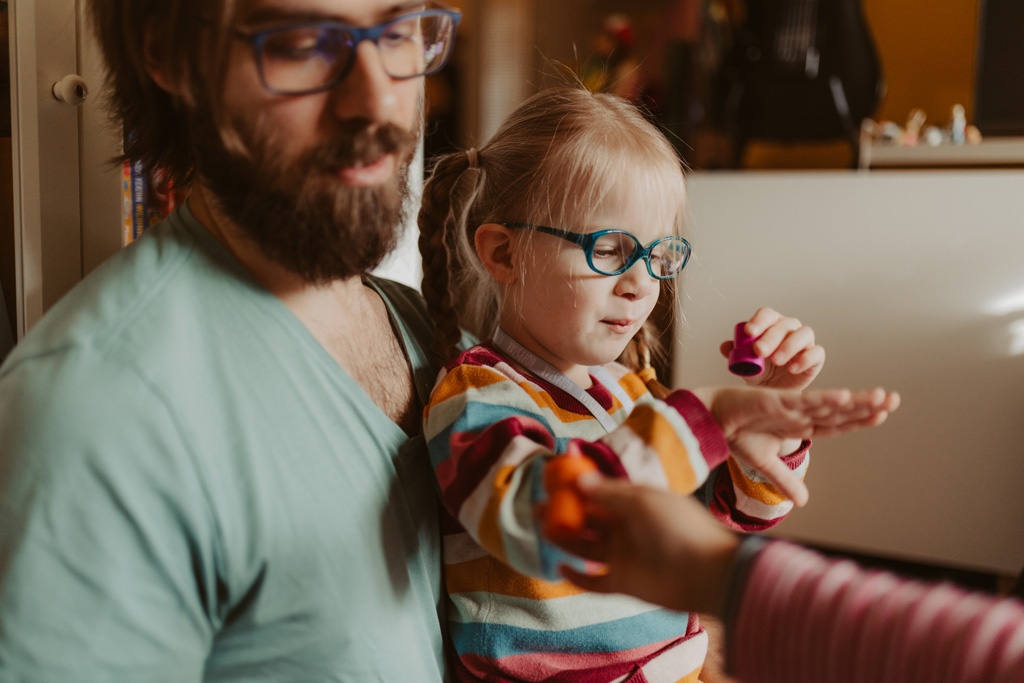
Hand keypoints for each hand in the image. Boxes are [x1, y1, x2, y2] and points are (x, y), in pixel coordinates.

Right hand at [552, 477, 738, 614]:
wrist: (708, 572)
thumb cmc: (679, 528)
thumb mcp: (642, 501)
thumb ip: (608, 492)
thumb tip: (578, 480)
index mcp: (634, 503)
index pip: (600, 492)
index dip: (577, 487)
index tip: (554, 480)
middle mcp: (626, 528)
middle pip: (588, 519)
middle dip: (564, 512)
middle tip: (540, 505)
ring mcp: (624, 555)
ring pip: (586, 546)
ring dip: (564, 538)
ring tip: (543, 527)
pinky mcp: (623, 582)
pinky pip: (593, 580)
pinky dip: (577, 577)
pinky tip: (562, 567)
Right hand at [690, 386, 900, 505]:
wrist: (710, 421)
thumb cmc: (737, 435)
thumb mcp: (765, 463)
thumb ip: (785, 480)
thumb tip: (805, 502)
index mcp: (799, 425)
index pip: (836, 423)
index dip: (859, 419)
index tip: (882, 414)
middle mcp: (800, 413)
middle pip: (839, 411)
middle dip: (867, 405)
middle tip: (894, 398)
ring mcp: (790, 406)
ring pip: (828, 404)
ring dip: (855, 400)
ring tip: (881, 396)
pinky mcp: (775, 401)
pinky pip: (803, 401)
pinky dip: (823, 399)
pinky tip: (844, 396)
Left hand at [721, 308, 823, 390]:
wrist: (774, 392)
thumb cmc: (760, 371)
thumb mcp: (745, 363)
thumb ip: (735, 353)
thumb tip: (724, 346)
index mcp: (771, 324)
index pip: (767, 315)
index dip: (758, 321)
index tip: (749, 332)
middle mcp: (790, 329)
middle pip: (783, 325)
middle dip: (770, 337)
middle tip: (758, 350)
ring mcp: (805, 342)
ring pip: (803, 334)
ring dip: (789, 346)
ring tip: (776, 360)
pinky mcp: (816, 357)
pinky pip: (816, 352)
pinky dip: (805, 359)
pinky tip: (793, 368)